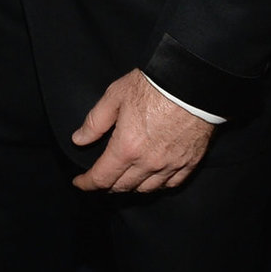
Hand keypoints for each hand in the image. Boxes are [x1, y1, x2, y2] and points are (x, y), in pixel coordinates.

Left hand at [70, 69, 214, 193]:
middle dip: (107, 186)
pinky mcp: (189, 162)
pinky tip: (152, 179)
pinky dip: (158, 185)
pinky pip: (171, 184)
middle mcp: (148, 162)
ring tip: (124, 180)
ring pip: (147, 189)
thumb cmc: (153, 85)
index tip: (80, 183)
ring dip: (131, 187)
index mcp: (126, 147)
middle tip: (100, 180)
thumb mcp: (115, 96)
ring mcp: (170, 165)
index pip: (102, 178)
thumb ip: (95, 122)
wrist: (191, 82)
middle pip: (123, 186)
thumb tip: (79, 140)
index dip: (87, 183)